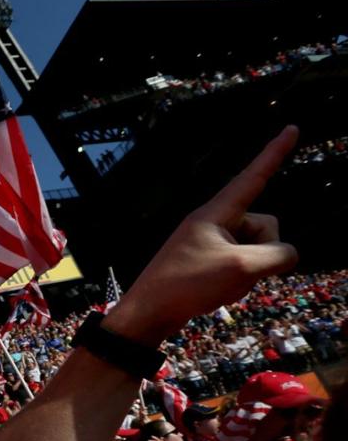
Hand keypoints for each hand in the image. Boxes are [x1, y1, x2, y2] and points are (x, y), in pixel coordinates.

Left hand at [106, 127, 298, 343]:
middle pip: (264, 225)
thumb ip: (277, 255)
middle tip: (236, 271)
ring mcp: (210, 243)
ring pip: (254, 250)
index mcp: (216, 212)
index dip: (275, 153)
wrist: (149, 312)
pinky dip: (239, 281)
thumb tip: (287, 254)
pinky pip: (240, 266)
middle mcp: (213, 222)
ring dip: (250, 271)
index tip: (291, 128)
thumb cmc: (189, 284)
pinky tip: (219, 294)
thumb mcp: (242, 269)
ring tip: (222, 285)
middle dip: (264, 251)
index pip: (254, 177)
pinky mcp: (207, 262)